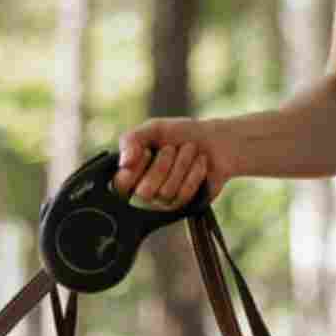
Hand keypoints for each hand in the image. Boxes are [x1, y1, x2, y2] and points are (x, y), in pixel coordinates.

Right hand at [112, 119, 233, 206]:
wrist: (214, 140)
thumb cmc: (179, 134)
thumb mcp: (153, 129)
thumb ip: (132, 140)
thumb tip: (123, 163)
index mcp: (131, 173)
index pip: (120, 185)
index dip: (134, 170)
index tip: (147, 151)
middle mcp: (144, 192)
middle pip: (144, 192)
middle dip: (162, 164)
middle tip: (171, 148)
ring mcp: (164, 202)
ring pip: (166, 193)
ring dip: (181, 164)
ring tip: (189, 149)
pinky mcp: (184, 206)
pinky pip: (184, 195)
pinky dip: (194, 172)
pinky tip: (200, 161)